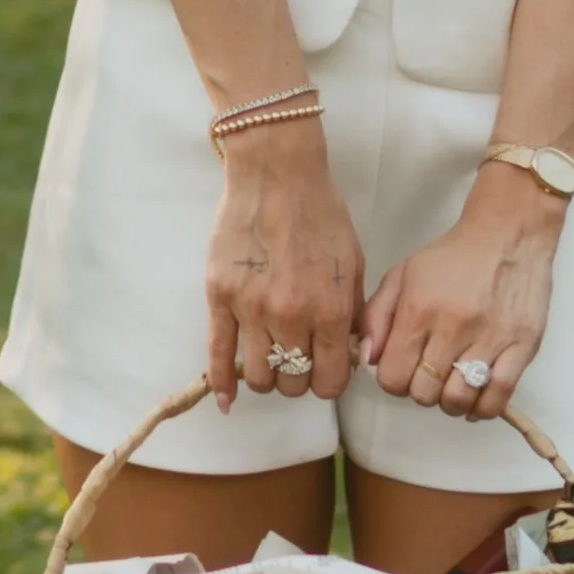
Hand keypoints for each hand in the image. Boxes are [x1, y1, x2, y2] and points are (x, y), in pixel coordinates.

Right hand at [206, 128, 364, 408]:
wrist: (277, 173)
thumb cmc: (320, 213)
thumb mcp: (355, 263)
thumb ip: (354, 314)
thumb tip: (353, 356)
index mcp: (331, 310)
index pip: (330, 381)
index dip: (328, 381)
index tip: (323, 371)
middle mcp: (292, 317)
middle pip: (293, 383)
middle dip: (297, 377)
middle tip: (296, 358)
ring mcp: (252, 309)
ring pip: (259, 376)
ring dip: (266, 376)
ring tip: (269, 358)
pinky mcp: (220, 297)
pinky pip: (218, 355)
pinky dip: (222, 385)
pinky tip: (227, 400)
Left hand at [362, 182, 562, 424]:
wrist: (508, 234)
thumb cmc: (452, 256)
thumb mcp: (403, 275)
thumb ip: (377, 317)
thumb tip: (367, 360)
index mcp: (419, 310)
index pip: (392, 377)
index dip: (393, 380)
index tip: (403, 369)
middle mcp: (452, 327)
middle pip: (424, 394)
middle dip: (421, 391)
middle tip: (429, 374)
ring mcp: (490, 339)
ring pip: (459, 400)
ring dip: (451, 402)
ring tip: (452, 385)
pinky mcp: (521, 346)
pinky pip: (498, 398)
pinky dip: (483, 408)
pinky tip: (476, 397)